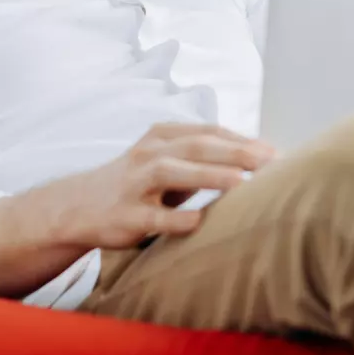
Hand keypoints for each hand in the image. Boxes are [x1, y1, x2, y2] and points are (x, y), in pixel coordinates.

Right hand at [57, 123, 275, 248]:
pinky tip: (197, 222)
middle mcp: (148, 154)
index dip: (241, 139)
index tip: (274, 152)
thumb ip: (203, 157)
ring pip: (171, 173)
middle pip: (195, 146)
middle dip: (234, 152)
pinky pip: (151, 216)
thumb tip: (259, 161)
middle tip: (269, 162)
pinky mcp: (125, 215)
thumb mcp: (166, 160)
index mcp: (162, 137)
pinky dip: (174, 218)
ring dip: (207, 175)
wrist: (79, 206)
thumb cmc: (138, 183)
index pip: (207, 132)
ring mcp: (134, 184)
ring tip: (240, 182)